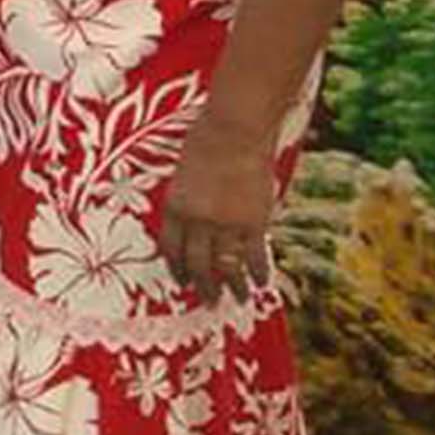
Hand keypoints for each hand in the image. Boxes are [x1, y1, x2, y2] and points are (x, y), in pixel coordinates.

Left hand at [160, 115, 277, 303]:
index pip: (171, 249)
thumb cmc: (206, 143)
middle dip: (203, 287)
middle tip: (209, 301)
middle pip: (198, 265)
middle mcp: (197, 222)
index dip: (178, 269)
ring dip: (233, 287)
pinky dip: (259, 273)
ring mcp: (226, 225)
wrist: (234, 132)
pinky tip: (263, 284)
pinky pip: (255, 257)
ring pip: (227, 268)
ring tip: (237, 300)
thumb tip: (196, 226)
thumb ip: (188, 202)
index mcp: (174, 207)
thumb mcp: (184, 175)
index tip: (183, 282)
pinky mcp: (254, 224)